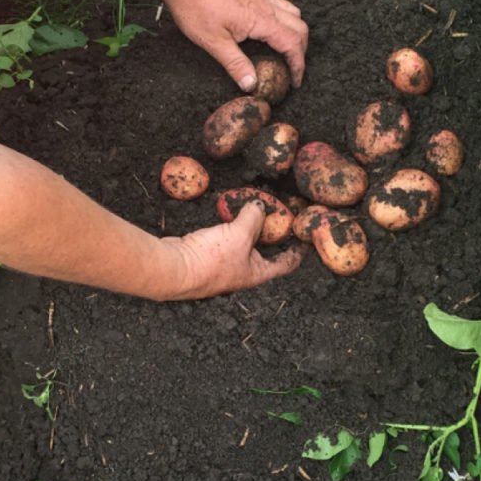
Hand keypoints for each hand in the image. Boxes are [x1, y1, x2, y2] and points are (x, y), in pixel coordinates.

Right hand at [161, 202, 306, 299]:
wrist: (173, 268)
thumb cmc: (210, 259)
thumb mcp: (239, 235)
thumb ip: (253, 218)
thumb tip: (260, 206)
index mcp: (257, 273)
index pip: (286, 263)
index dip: (298, 250)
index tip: (307, 237)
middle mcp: (243, 272)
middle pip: (265, 251)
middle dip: (273, 233)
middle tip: (281, 214)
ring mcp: (225, 265)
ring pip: (245, 244)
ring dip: (251, 228)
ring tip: (258, 209)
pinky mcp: (208, 255)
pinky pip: (227, 238)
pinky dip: (232, 226)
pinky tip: (231, 213)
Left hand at [163, 0, 307, 91]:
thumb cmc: (197, 8)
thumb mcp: (214, 43)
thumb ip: (236, 64)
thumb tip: (251, 85)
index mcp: (262, 20)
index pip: (293, 44)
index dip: (298, 65)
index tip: (296, 81)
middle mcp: (267, 6)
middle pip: (300, 28)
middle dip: (301, 51)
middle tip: (293, 69)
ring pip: (294, 14)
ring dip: (296, 33)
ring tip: (287, 51)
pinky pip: (281, 5)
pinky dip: (287, 20)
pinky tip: (273, 31)